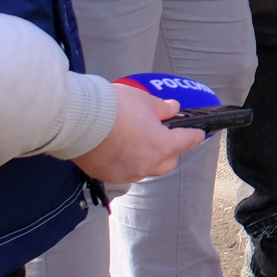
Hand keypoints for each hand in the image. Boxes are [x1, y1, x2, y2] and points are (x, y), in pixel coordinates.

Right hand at [73, 81, 203, 185]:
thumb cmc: (115, 108)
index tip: (198, 133)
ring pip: (145, 169)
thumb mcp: (145, 101)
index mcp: (162, 146)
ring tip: (136, 142)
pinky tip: (118, 150)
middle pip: (167, 162)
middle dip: (169, 151)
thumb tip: (173, 109)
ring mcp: (126, 173)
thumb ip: (163, 108)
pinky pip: (123, 171)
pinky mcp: (106, 175)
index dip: (194, 135)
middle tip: (162, 136)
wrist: (78, 120)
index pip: (187, 141)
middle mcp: (147, 165)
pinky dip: (125, 162)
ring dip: (146, 158)